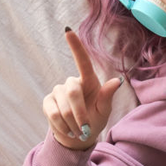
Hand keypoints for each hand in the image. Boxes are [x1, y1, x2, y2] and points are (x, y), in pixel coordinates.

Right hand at [43, 28, 122, 149]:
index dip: (75, 46)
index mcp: (88, 81)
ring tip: (78, 130)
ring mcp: (58, 91)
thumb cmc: (94, 119)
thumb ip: (107, 96)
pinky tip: (68, 130)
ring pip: (63, 107)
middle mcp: (72, 83)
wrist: (78, 135)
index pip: (82, 61)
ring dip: (73, 123)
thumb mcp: (104, 110)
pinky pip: (53, 114)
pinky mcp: (48, 102)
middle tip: (85, 128)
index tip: (68, 30)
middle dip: (80, 113)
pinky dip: (62, 126)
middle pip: (73, 92)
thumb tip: (118, 81)